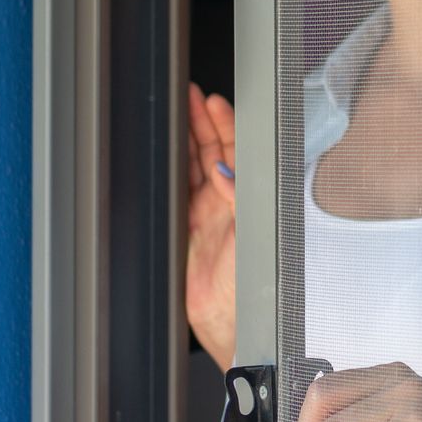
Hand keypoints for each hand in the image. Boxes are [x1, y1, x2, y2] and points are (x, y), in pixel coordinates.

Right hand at [186, 83, 236, 367]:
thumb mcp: (251, 235)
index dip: (226, 125)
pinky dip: (171, 169)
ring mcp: (207, 215)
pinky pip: (177, 191)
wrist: (233, 324)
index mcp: (250, 200)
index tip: (213, 102)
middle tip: (190, 97)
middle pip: (214, 152)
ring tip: (179, 111)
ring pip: (193, 166)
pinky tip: (167, 150)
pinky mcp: (186, 230)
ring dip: (187, 139)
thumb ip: (239, 201)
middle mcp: (229, 204)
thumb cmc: (254, 287)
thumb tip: (224, 172)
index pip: (239, 152)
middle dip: (202, 122)